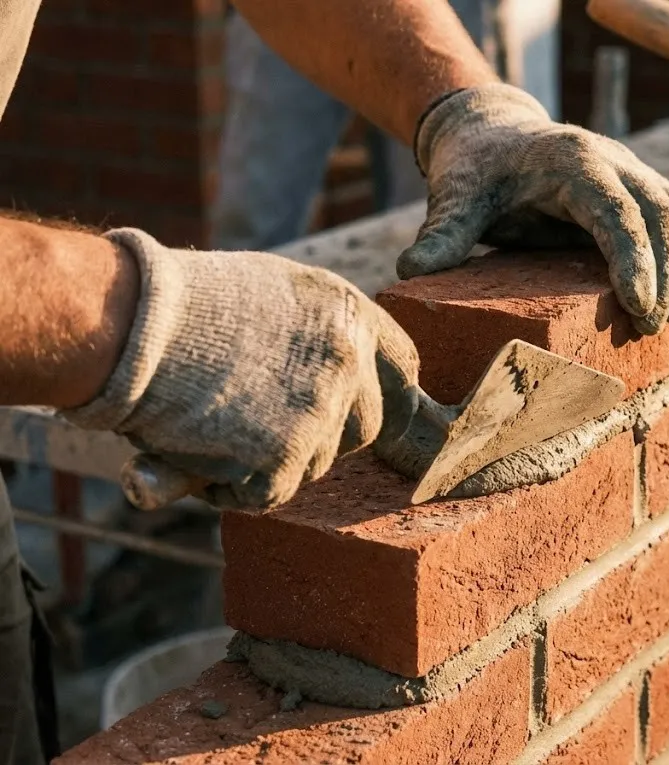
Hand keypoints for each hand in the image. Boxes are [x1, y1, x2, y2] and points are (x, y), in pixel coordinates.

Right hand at [60, 229, 419, 509]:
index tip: (368, 413)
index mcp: (350, 314)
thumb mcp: (272, 295)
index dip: (384, 396)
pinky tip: (195, 451)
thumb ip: (314, 337)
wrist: (128, 321)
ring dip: (272, 460)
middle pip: (365, 429)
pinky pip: (270, 494)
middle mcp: (348, 361)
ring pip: (316, 464)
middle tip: (265, 425)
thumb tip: (345, 385)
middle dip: (324, 438)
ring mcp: (320, 410)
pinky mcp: (284, 456)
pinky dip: (233, 487)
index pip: (403, 369)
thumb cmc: (184, 304)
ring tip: (214, 424)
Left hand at [398, 84, 668, 335]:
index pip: (615, 211)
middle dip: (668, 272)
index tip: (641, 308)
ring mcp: (633, 171)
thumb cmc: (477, 170)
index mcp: (573, 163)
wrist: (494, 132)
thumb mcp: (457, 197)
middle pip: (661, 213)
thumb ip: (444, 232)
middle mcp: (613, 161)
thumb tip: (410, 271)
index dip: (634, 259)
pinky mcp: (640, 186)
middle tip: (659, 325)